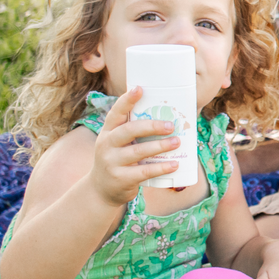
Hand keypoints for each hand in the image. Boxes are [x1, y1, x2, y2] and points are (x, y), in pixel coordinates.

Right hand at [87, 87, 178, 205]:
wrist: (101, 190)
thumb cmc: (117, 160)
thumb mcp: (117, 143)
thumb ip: (133, 131)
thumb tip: (167, 117)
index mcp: (107, 132)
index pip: (115, 113)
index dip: (127, 100)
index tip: (139, 89)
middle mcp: (106, 145)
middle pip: (129, 131)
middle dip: (151, 126)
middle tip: (171, 125)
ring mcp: (112, 162)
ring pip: (138, 151)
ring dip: (160, 146)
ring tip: (177, 142)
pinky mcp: (121, 178)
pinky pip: (144, 171)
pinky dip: (161, 167)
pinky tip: (174, 164)